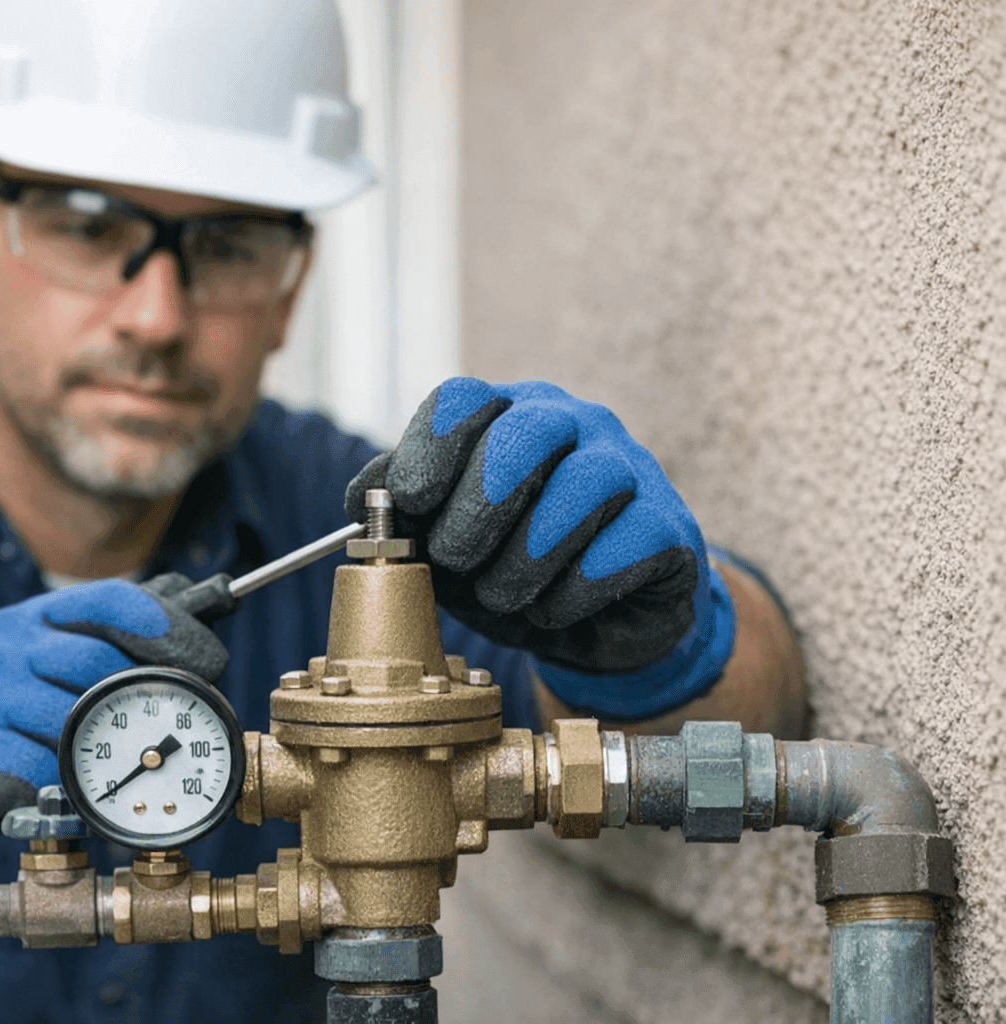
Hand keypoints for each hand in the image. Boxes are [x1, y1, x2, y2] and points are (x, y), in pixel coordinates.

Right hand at [0, 574, 226, 871]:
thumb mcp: (31, 659)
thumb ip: (96, 640)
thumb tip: (186, 608)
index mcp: (28, 620)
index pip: (109, 601)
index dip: (168, 626)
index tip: (209, 659)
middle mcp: (2, 647)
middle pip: (100, 666)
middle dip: (147, 702)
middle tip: (174, 733)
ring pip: (72, 726)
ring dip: (101, 758)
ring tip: (111, 774)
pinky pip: (36, 774)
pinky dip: (60, 792)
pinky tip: (61, 797)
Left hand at [346, 378, 734, 720]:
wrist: (590, 625)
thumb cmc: (506, 568)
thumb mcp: (441, 541)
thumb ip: (402, 512)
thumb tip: (364, 498)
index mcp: (506, 416)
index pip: (463, 399)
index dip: (429, 447)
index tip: (410, 501)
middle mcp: (572, 424)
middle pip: (524, 433)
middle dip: (477, 508)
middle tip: (453, 559)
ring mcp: (628, 468)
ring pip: (584, 485)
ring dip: (526, 557)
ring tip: (503, 594)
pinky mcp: (669, 525)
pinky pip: (628, 543)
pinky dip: (578, 588)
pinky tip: (554, 608)